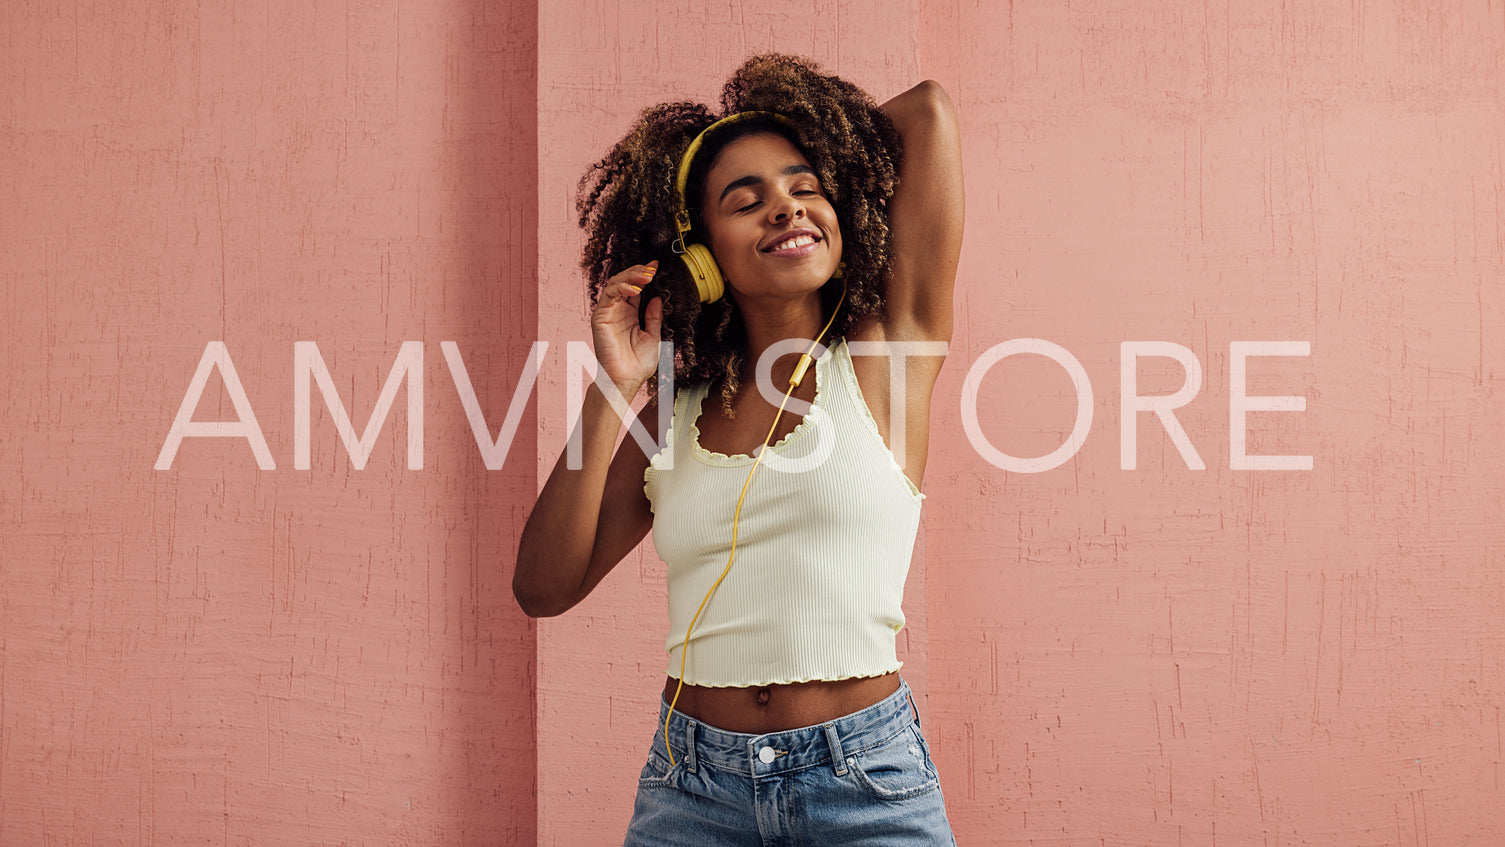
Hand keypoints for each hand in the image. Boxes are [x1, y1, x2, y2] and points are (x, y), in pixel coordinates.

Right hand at [591, 261, 663, 397]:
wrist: (626, 379)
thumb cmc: (637, 364)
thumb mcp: (653, 336)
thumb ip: (653, 317)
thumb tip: (657, 298)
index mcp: (630, 314)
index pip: (635, 287)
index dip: (644, 275)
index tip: (656, 266)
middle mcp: (618, 310)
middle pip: (624, 281)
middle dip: (638, 272)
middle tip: (652, 269)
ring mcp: (608, 312)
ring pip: (615, 284)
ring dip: (630, 276)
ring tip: (646, 275)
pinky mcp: (600, 317)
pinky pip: (609, 296)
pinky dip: (621, 288)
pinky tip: (635, 288)